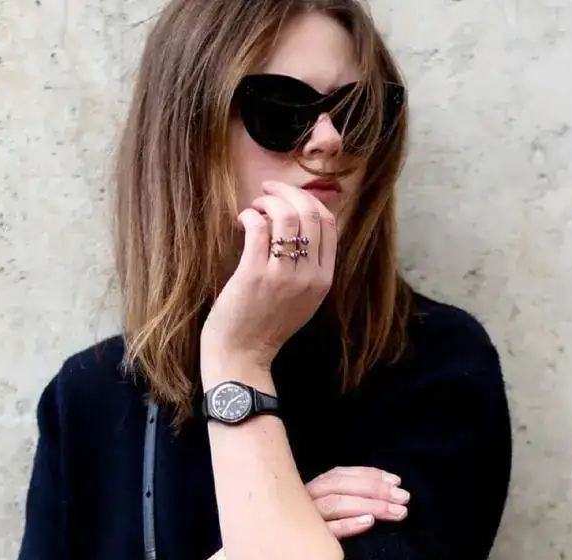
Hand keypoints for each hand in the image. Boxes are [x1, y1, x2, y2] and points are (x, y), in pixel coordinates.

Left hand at [200, 182, 337, 382]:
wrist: (243, 356)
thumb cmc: (267, 327)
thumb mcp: (303, 300)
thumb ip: (308, 268)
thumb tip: (299, 225)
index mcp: (324, 280)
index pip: (329, 224)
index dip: (310, 201)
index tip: (290, 196)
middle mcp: (308, 276)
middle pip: (310, 214)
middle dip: (288, 193)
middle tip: (269, 190)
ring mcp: (282, 275)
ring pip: (285, 216)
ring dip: (268, 202)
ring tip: (255, 206)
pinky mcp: (254, 275)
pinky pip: (258, 228)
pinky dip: (250, 215)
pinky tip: (242, 219)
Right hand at [306, 467, 410, 538]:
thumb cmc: (313, 532)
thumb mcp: (330, 510)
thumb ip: (350, 497)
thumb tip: (390, 488)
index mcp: (313, 488)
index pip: (341, 474)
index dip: (370, 474)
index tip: (396, 481)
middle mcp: (306, 498)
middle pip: (340, 485)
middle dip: (375, 489)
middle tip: (403, 498)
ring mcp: (304, 519)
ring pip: (336, 504)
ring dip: (369, 505)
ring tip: (396, 512)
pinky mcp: (306, 542)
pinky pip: (327, 531)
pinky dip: (348, 524)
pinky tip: (368, 523)